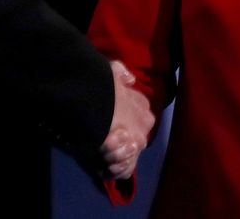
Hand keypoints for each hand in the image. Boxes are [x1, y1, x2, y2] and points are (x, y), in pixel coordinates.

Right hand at [103, 60, 152, 178]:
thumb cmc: (102, 86)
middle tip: (102, 139)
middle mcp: (144, 129)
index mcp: (144, 110)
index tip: (109, 127)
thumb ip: (122, 73)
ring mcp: (136, 146)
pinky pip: (123, 171)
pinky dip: (113, 169)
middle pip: (132, 142)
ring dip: (114, 156)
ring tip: (102, 149)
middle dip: (119, 144)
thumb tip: (130, 81)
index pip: (138, 123)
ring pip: (127, 158)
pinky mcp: (126, 160)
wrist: (95, 105)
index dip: (123, 127)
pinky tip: (103, 160)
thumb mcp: (113, 69)